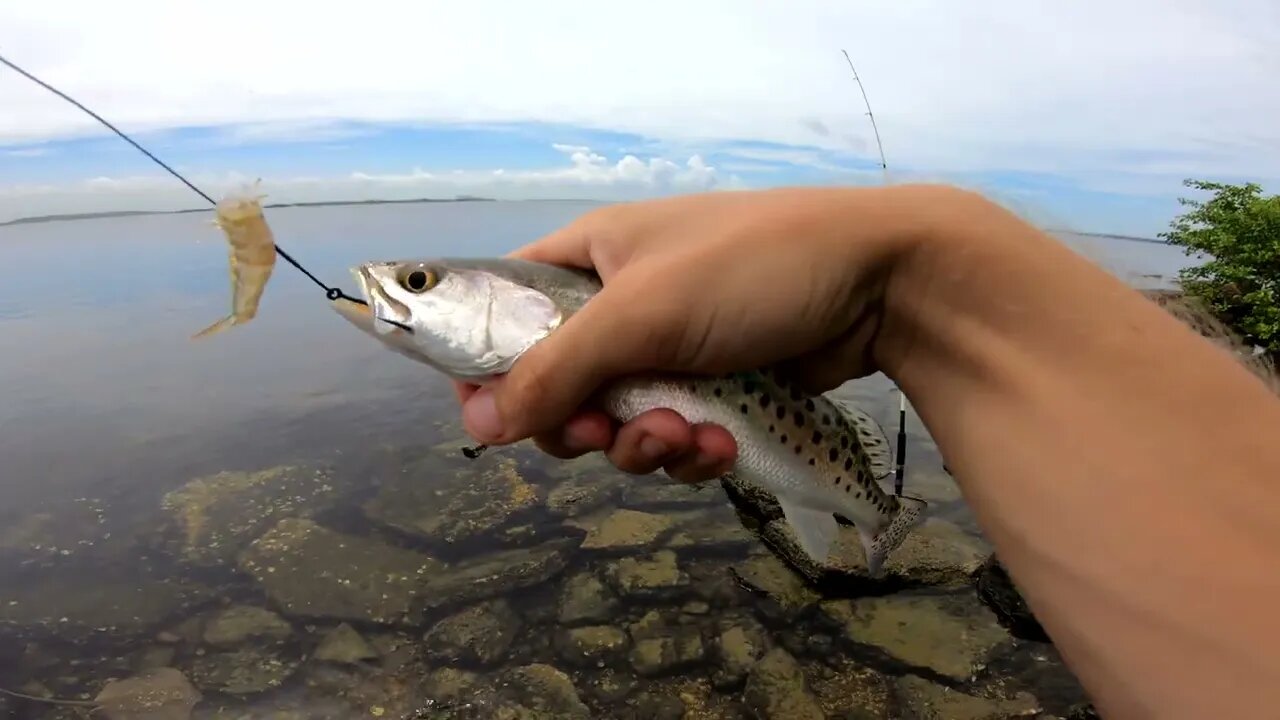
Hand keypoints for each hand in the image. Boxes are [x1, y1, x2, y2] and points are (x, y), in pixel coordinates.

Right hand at [454, 185, 939, 480]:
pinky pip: (672, 437)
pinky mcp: (715, 386)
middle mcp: (620, 300)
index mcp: (588, 255)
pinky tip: (722, 449)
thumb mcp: (640, 312)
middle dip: (584, 424)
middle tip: (610, 432)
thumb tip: (482, 421)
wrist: (880, 280)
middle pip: (558, 386)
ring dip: (642, 446)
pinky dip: (689, 452)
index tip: (498, 418)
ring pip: (617, 423)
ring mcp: (670, 347)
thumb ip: (555, 369)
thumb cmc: (748, 270)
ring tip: (688, 437)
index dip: (490, 366)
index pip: (503, 309)